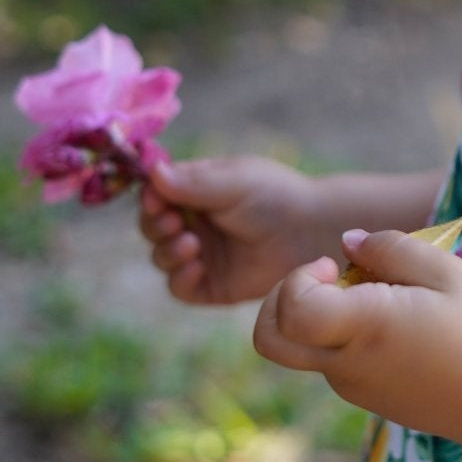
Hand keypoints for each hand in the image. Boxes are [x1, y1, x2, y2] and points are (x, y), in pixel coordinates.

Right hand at [138, 155, 320, 304]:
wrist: (310, 232)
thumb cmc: (275, 196)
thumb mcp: (233, 181)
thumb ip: (192, 181)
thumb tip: (152, 173)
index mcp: (195, 191)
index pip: (155, 195)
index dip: (151, 200)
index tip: (157, 201)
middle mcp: (195, 223)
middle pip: (152, 228)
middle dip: (156, 226)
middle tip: (173, 223)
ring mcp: (203, 255)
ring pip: (162, 258)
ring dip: (167, 251)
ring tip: (190, 244)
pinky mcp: (213, 285)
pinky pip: (181, 287)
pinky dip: (180, 278)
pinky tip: (195, 266)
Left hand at [253, 228, 461, 446]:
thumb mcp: (447, 272)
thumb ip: (391, 248)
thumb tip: (347, 243)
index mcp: (365, 328)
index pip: (291, 310)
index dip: (297, 279)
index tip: (333, 266)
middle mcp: (348, 364)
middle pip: (269, 340)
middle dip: (279, 301)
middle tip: (326, 281)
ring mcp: (352, 388)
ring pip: (303, 347)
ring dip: (322, 315)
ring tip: (383, 299)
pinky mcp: (365, 398)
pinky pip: (333, 361)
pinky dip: (344, 336)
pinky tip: (396, 325)